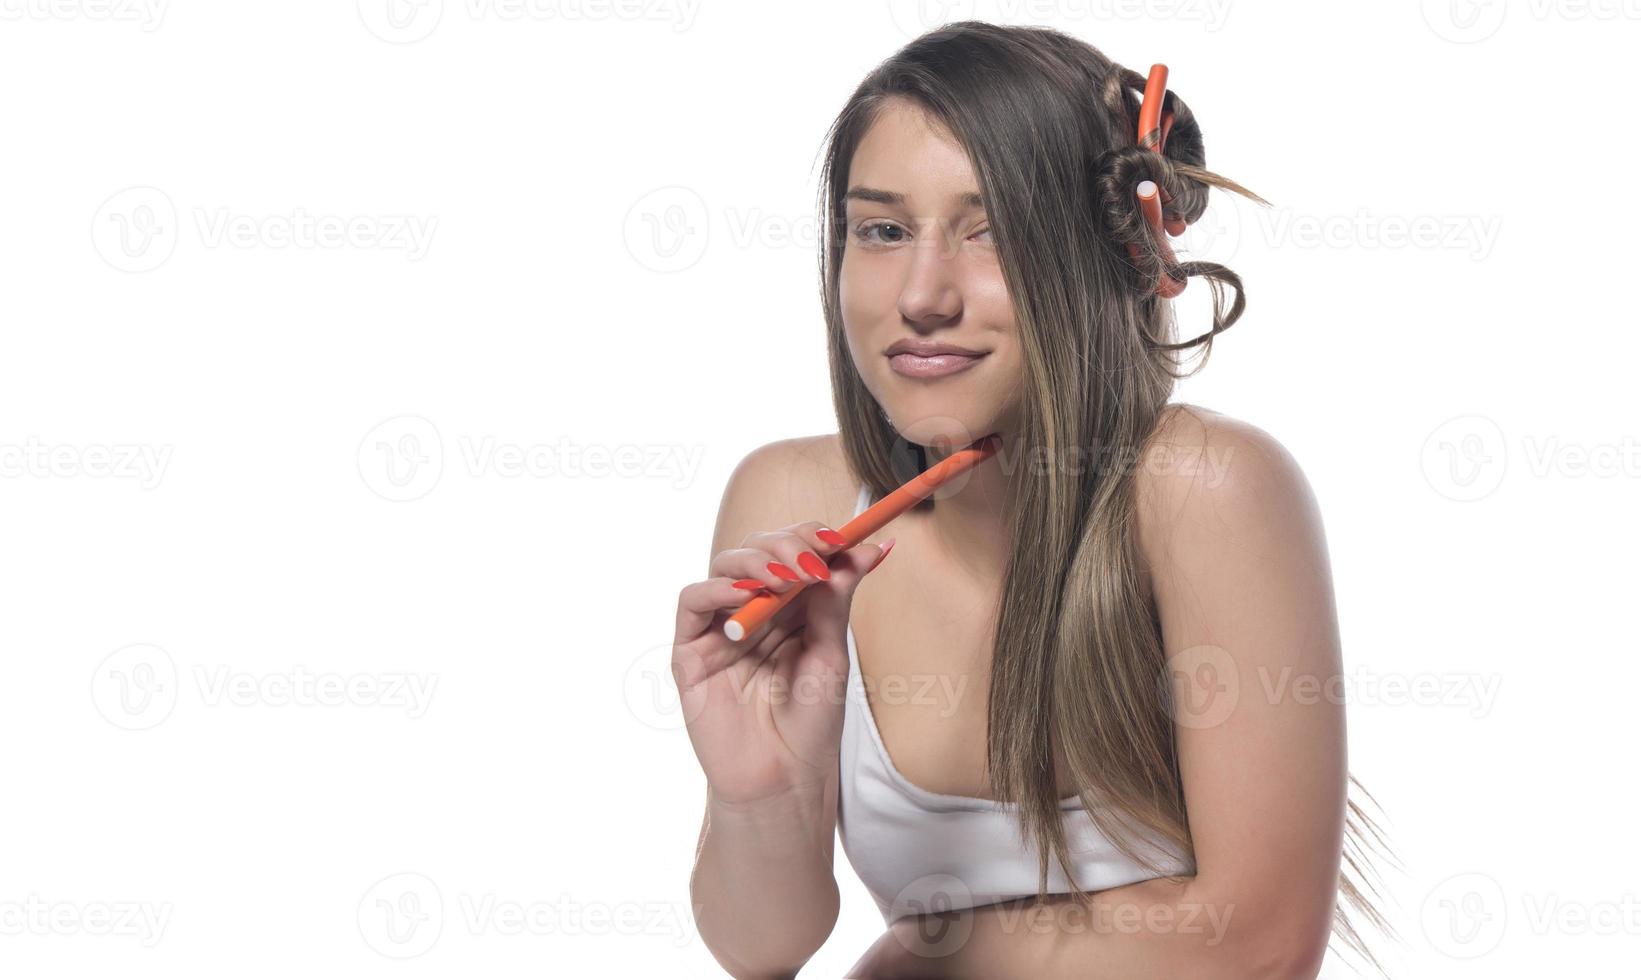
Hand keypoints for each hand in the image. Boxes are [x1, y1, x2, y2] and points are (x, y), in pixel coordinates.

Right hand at [672, 522, 890, 806]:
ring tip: (787, 577)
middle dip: (788, 545)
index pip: (794, 553)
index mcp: (790, 609)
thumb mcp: (831, 655)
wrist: (782, 779)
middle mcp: (753, 610)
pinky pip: (693, 602)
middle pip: (759, 550)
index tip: (843, 537)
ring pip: (726, 565)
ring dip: (758, 561)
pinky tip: (747, 595)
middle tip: (814, 559)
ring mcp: (719, 627)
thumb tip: (863, 550)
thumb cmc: (809, 724)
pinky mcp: (690, 650)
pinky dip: (718, 589)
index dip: (813, 538)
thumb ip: (835, 602)